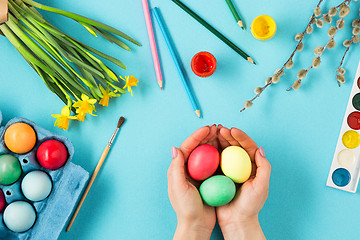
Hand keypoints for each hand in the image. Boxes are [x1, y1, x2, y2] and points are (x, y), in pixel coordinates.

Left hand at [168, 125, 217, 239]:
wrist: (196, 225)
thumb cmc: (186, 208)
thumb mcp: (179, 187)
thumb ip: (176, 168)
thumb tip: (174, 148)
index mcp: (178, 169)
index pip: (187, 147)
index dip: (197, 136)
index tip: (207, 128)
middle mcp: (187, 169)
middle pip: (197, 147)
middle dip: (206, 136)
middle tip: (217, 127)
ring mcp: (198, 174)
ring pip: (206, 153)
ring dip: (214, 142)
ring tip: (223, 133)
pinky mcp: (208, 179)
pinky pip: (214, 163)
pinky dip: (220, 154)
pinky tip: (228, 150)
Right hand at [216, 125, 270, 239]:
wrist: (236, 221)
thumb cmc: (250, 206)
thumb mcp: (261, 187)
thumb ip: (263, 168)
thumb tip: (259, 149)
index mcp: (253, 166)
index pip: (248, 147)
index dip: (241, 137)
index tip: (232, 130)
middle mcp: (241, 166)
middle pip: (235, 146)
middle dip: (227, 135)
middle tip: (219, 128)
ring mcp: (229, 170)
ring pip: (224, 151)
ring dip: (218, 141)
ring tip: (212, 133)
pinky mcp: (219, 175)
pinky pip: (214, 161)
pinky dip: (210, 152)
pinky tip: (205, 146)